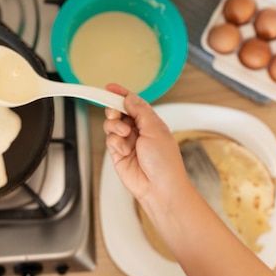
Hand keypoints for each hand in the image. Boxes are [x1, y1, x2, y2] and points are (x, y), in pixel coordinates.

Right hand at [103, 83, 188, 204]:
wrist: (159, 188)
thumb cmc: (165, 162)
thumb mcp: (155, 129)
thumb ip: (140, 111)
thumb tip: (129, 98)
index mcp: (150, 122)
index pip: (133, 103)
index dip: (121, 94)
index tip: (110, 88)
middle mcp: (138, 130)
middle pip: (119, 112)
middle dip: (115, 110)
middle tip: (116, 112)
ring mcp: (127, 142)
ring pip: (111, 125)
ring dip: (116, 127)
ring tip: (125, 135)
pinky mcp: (118, 154)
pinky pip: (110, 140)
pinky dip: (115, 142)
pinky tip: (125, 150)